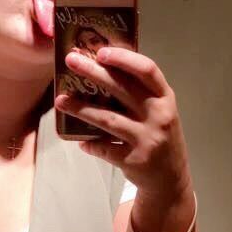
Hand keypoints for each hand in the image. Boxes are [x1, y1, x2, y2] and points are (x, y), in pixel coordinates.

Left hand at [54, 45, 194, 231]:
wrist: (170, 180)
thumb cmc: (159, 136)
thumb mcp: (158, 111)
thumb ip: (139, 94)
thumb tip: (101, 68)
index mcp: (165, 98)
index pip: (148, 70)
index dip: (124, 58)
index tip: (101, 51)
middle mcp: (159, 116)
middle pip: (122, 89)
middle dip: (93, 72)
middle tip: (70, 60)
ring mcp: (147, 140)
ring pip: (108, 119)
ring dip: (81, 108)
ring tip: (61, 100)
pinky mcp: (134, 161)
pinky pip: (104, 148)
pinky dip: (89, 143)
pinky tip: (77, 139)